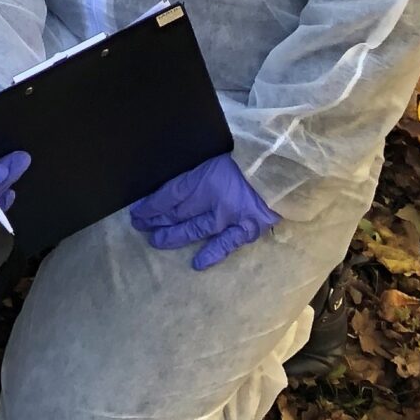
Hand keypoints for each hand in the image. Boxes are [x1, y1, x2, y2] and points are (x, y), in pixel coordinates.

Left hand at [130, 155, 278, 269]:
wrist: (283, 168)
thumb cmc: (251, 156)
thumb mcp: (216, 155)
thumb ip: (199, 168)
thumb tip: (178, 180)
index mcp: (203, 176)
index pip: (170, 193)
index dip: (152, 204)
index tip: (137, 211)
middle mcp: (210, 199)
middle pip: (177, 211)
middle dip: (156, 219)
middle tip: (139, 226)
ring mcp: (228, 216)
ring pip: (194, 229)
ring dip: (173, 235)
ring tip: (155, 242)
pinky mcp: (246, 229)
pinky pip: (225, 244)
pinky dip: (211, 254)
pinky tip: (197, 264)